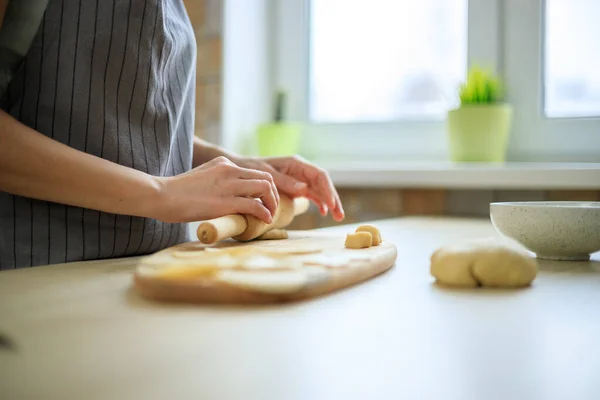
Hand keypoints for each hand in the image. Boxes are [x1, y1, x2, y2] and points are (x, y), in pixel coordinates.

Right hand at [152, 156, 278, 222]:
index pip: (255, 171)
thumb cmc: (178, 192)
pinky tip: (264, 220)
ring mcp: (228, 184)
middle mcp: (229, 169)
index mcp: (224, 163)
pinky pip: (255, 205)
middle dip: (274, 194)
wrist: (161, 195)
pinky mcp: (225, 201)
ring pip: (265, 188)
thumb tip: (232, 196)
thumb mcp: (204, 177)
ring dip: (272, 203)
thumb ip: (219, 181)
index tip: (266, 200)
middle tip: (271, 208)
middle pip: (266, 177)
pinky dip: (264, 213)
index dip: (267, 186)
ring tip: (270, 215)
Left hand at [232, 155, 344, 221]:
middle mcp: (300, 170)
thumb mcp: (266, 173)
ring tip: (337, 217)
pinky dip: (319, 202)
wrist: (239, 169)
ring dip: (329, 203)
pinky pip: (312, 194)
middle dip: (333, 198)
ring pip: (320, 190)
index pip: (318, 175)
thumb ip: (284, 181)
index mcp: (296, 163)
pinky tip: (323, 212)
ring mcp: (299, 179)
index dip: (327, 189)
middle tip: (339, 215)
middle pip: (323, 183)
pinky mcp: (296, 187)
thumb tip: (304, 189)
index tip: (331, 204)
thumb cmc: (251, 168)